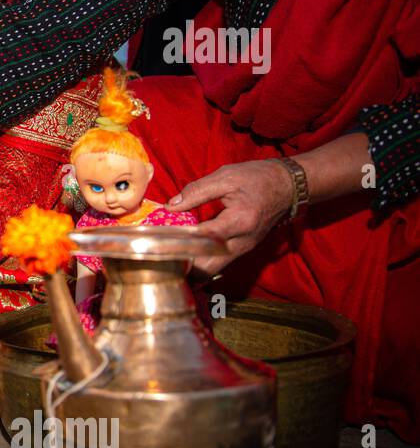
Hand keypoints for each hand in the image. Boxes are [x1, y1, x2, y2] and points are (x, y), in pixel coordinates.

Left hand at [167, 159, 295, 274]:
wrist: (288, 186)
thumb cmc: (258, 178)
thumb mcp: (226, 177)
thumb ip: (196, 191)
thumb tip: (170, 206)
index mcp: (240, 220)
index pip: (205, 239)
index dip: (180, 242)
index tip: (158, 242)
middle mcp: (243, 241)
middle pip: (208, 266)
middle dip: (183, 267)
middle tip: (157, 262)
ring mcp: (244, 248)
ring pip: (213, 269)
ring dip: (190, 270)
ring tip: (166, 264)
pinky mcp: (242, 250)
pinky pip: (219, 263)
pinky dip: (200, 265)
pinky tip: (182, 260)